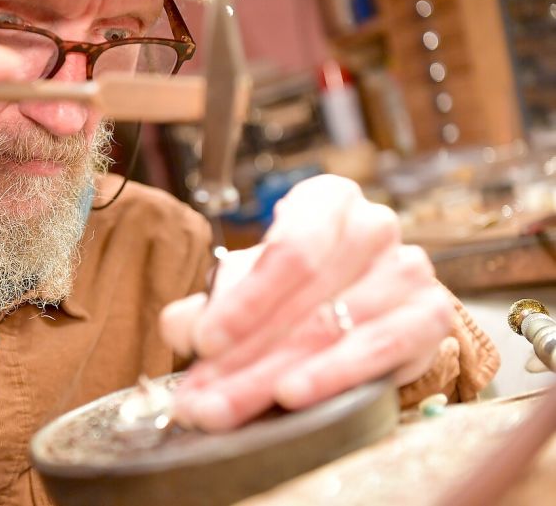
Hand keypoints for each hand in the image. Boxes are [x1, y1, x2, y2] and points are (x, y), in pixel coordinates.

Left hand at [160, 175, 454, 430]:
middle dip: (244, 355)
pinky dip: (333, 375)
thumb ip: (208, 306)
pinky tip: (292, 395)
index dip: (244, 299)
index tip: (204, 342)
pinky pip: (382, 350)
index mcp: (327, 201)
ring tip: (225, 410)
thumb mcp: (246, 288)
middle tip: (200, 399)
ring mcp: (409, 270)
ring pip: (333, 329)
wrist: (366, 307)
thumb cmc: (295, 289)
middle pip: (305, 297)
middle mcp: (373, 226)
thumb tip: (180, 325)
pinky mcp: (430, 317)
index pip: (289, 248)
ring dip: (272, 376)